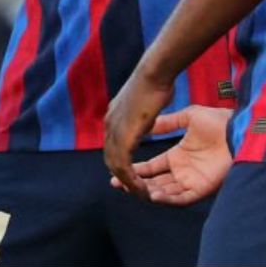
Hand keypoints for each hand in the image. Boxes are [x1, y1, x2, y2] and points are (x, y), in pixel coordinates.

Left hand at [103, 66, 176, 197]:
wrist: (154, 73)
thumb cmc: (156, 83)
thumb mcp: (145, 103)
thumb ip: (141, 115)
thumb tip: (146, 119)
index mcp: (113, 117)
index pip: (112, 147)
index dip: (122, 162)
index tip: (134, 174)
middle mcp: (109, 125)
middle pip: (110, 159)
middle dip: (123, 176)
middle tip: (138, 189)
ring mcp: (114, 131)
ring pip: (115, 166)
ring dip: (129, 182)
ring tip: (142, 193)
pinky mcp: (123, 137)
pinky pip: (123, 166)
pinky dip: (132, 179)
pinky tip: (142, 187)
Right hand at [109, 106, 232, 205]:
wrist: (236, 128)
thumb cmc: (216, 121)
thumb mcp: (187, 117)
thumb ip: (168, 122)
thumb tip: (149, 122)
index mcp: (177, 156)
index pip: (152, 167)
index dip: (137, 169)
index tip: (119, 169)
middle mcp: (182, 171)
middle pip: (155, 182)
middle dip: (136, 183)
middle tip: (117, 182)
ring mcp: (191, 181)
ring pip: (165, 192)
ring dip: (148, 192)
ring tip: (131, 188)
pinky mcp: (201, 189)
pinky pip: (181, 198)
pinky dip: (167, 198)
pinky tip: (153, 195)